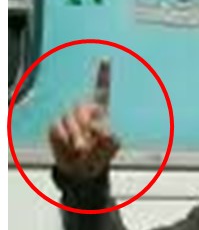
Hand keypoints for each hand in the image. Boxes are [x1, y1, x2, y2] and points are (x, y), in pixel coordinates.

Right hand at [48, 58, 119, 179]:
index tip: (106, 59)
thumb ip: (109, 133)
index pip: (102, 90)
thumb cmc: (100, 155)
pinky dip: (66, 141)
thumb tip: (96, 126)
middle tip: (91, 142)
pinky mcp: (56, 126)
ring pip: (70, 119)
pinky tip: (70, 147)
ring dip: (77, 137)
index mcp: (102, 112)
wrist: (83, 170)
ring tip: (82, 149)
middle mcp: (85, 111)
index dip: (103, 75)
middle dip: (87, 125)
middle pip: (83, 107)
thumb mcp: (112, 145)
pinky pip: (59, 129)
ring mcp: (70, 118)